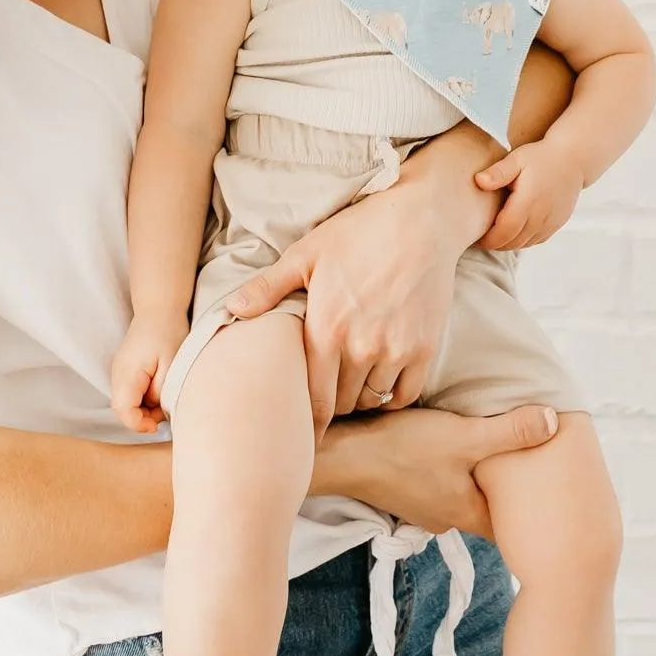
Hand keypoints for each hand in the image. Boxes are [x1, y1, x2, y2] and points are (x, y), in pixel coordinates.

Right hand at [110, 312, 187, 433]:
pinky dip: (142, 398)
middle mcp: (118, 373)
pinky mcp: (125, 369)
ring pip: (125, 401)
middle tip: (165, 412)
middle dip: (142, 418)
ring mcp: (119, 370)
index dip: (138, 424)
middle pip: (122, 409)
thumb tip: (156, 410)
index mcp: (127, 372)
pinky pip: (129, 392)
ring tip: (164, 399)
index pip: (123, 409)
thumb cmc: (167, 332)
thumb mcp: (171, 364)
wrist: (159, 307)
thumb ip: (161, 391)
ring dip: (143, 408)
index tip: (157, 425)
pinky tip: (158, 390)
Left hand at [221, 187, 463, 433]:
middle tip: (323, 396)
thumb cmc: (360, 232)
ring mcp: (395, 350)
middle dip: (329, 402)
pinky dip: (391, 395)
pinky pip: (404, 394)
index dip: (306, 423)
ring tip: (350, 384)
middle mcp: (361, 347)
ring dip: (358, 397)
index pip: (313, 399)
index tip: (299, 435)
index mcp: (326, 328)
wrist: (421, 219)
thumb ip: (268, 288)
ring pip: (370, 399)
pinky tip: (382, 381)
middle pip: (340, 402)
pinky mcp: (424, 348)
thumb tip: (232, 311)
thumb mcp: (307, 253)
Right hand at [316, 402, 559, 538]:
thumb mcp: (463, 436)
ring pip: (463, 493)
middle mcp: (447, 517)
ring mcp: (422, 505)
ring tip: (496, 450)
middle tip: (531, 465)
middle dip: (507, 489)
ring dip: (476, 476)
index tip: (552, 493)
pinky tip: (451, 446)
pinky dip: (452, 468)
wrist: (340, 455)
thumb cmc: (402, 449)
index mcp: (467, 512)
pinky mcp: (404, 488)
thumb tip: (555, 423)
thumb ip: (510, 431)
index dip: (533, 510)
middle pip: (488, 507)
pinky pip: (439, 482)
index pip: (512, 523)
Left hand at [472, 134, 582, 250]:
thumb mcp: (517, 159)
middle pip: (513, 242)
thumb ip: (498, 172)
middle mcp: (541, 216)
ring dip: (508, 244)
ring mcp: (551, 222)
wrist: (573, 159)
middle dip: (495, 244)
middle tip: (480, 239)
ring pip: (525, 244)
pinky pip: (536, 240)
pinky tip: (513, 233)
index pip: (505, 232)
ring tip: (494, 236)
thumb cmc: (541, 157)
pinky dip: (522, 241)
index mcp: (528, 201)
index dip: (489, 239)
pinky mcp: (557, 224)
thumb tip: (478, 181)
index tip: (476, 238)